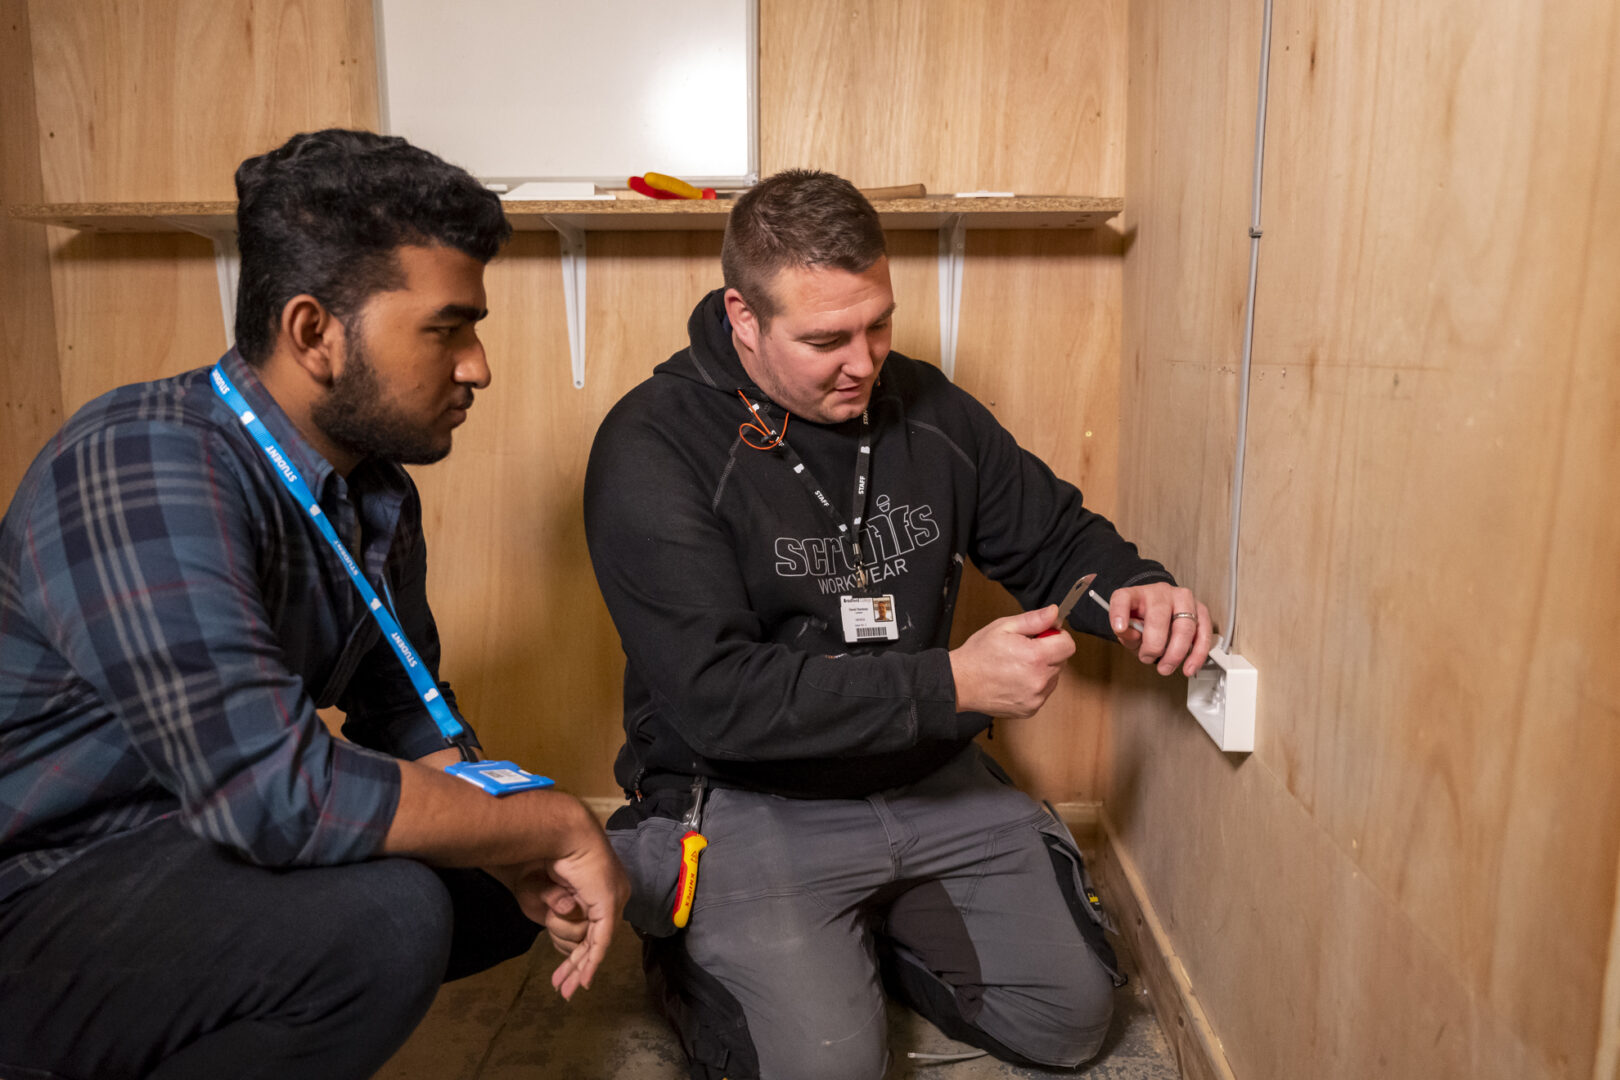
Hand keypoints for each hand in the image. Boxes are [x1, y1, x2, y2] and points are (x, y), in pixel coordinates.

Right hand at [492, 810, 629, 999]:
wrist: (559, 833)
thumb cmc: (549, 853)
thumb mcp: (550, 887)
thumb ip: (559, 904)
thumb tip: (564, 913)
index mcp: (604, 887)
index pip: (596, 926)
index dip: (579, 951)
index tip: (566, 972)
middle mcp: (615, 894)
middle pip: (596, 939)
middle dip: (577, 967)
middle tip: (564, 989)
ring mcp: (614, 899)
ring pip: (596, 943)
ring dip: (579, 969)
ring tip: (566, 990)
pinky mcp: (608, 904)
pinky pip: (600, 940)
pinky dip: (590, 961)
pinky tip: (583, 980)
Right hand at [949, 605, 1075, 716]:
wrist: (960, 682)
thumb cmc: (978, 655)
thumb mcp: (1004, 627)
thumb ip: (1034, 620)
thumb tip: (1054, 613)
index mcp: (1035, 657)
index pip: (1068, 645)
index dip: (1058, 637)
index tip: (1045, 636)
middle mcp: (1039, 680)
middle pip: (1062, 661)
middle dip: (1048, 652)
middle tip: (1025, 649)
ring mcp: (1035, 697)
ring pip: (1053, 678)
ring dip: (1042, 670)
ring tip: (1018, 666)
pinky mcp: (1030, 709)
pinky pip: (1043, 693)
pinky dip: (1034, 685)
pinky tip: (1016, 679)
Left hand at [1107, 583, 1211, 676]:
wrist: (1160, 609)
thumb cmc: (1143, 619)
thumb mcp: (1128, 627)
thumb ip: (1127, 633)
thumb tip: (1135, 637)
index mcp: (1137, 594)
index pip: (1123, 598)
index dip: (1119, 613)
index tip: (1119, 628)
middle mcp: (1161, 592)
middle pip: (1159, 617)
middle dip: (1154, 645)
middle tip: (1148, 658)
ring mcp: (1183, 599)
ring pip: (1185, 626)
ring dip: (1176, 653)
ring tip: (1166, 667)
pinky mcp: (1200, 610)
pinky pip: (1203, 633)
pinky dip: (1198, 653)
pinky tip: (1189, 666)